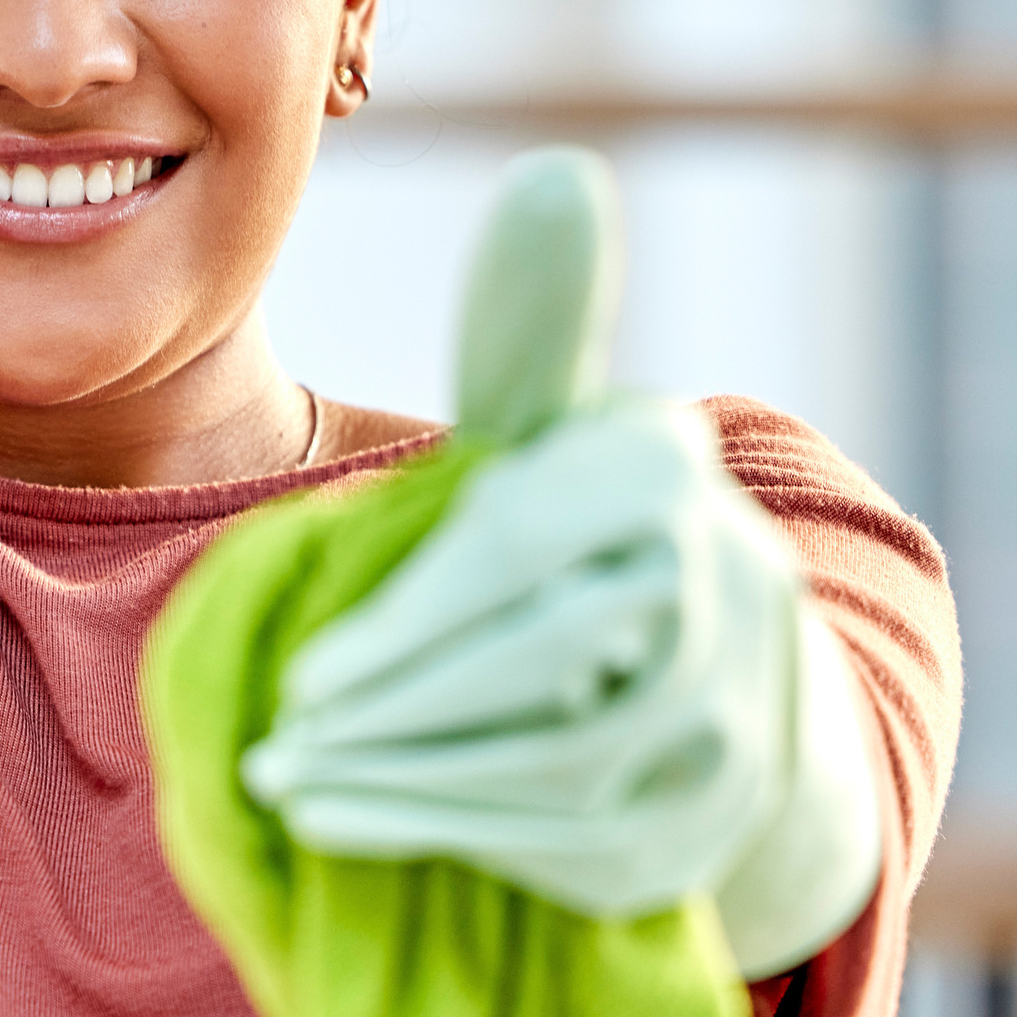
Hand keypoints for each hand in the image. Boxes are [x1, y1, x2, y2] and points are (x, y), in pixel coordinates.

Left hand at [235, 151, 880, 961]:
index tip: (300, 672)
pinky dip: (445, 828)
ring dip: (405, 776)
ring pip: (555, 757)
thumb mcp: (559, 430)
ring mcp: (728, 714)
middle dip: (399, 703)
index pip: (523, 545)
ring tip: (288, 779)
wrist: (736, 695)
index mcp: (663, 467)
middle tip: (279, 734)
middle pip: (543, 657)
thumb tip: (554, 180)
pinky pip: (568, 836)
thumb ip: (528, 328)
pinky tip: (343, 819)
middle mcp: (729, 583)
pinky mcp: (702, 822)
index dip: (409, 619)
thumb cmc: (588, 544)